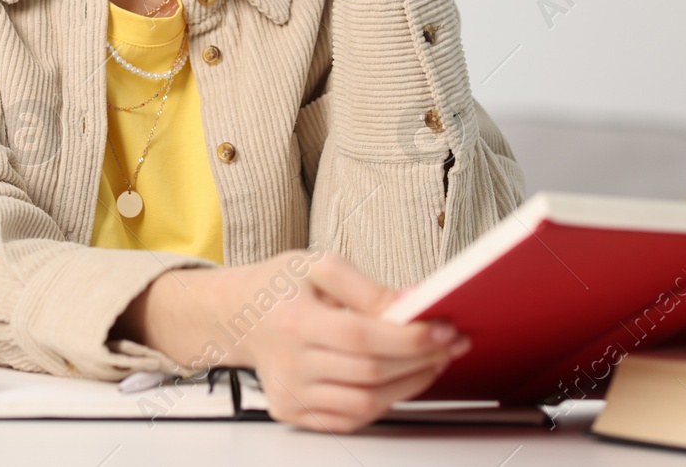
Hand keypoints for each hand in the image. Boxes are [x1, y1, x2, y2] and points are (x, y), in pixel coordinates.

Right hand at [119, 250, 470, 432]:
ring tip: (431, 362)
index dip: (409, 337)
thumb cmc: (279, 286)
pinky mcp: (292, 413)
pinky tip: (399, 381)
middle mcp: (290, 362)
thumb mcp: (319, 265)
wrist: (236, 315)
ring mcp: (290, 394)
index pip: (362, 336)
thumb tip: (410, 304)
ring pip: (365, 404)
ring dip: (409, 386)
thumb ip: (366, 286)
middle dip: (421, 360)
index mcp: (294, 320)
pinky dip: (383, 404)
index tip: (444, 329)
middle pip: (370, 373)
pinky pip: (349, 420)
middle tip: (449, 344)